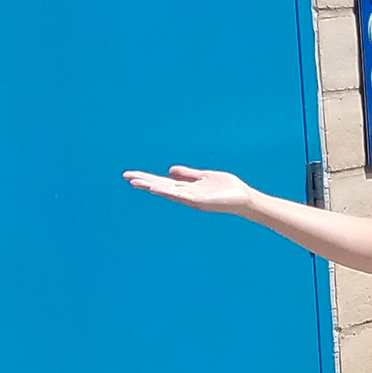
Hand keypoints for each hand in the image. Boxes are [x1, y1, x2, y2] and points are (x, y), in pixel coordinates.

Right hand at [122, 166, 255, 214]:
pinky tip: (156, 188)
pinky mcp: (200, 201)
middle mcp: (187, 195)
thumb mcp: (205, 177)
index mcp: (188, 188)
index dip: (148, 179)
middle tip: (126, 177)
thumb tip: (170, 171)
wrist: (245, 198)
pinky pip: (181, 196)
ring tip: (135, 182)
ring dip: (152, 186)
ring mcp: (192, 199)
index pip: (163, 182)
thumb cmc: (228, 188)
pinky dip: (168, 192)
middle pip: (162, 187)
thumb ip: (189, 175)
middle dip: (144, 182)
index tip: (131, 175)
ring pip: (168, 192)